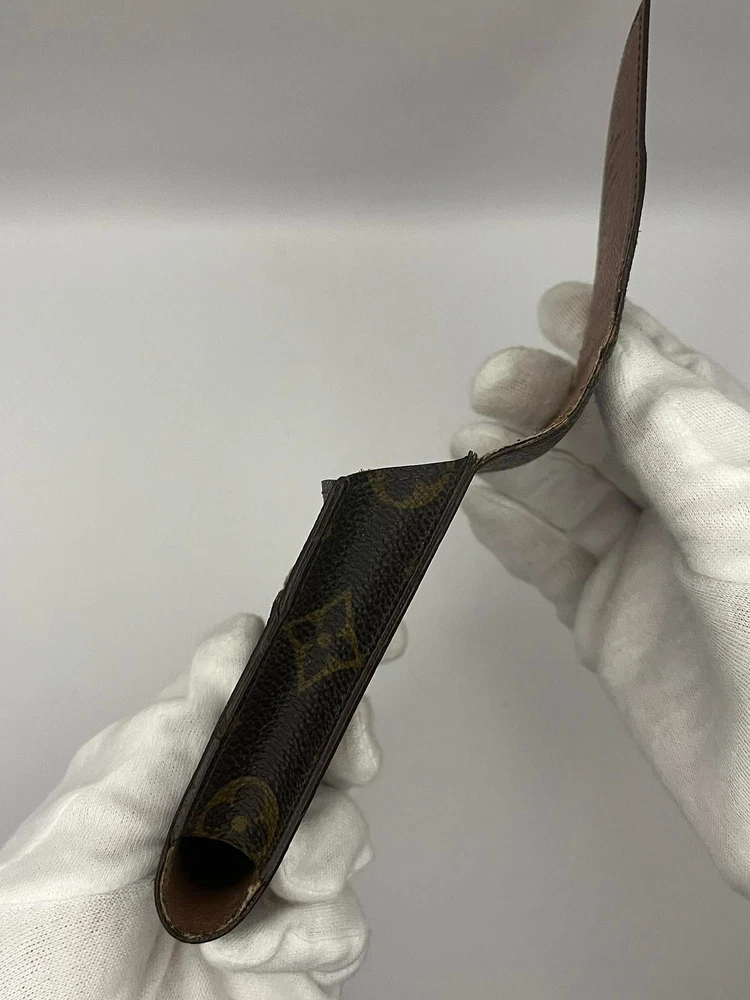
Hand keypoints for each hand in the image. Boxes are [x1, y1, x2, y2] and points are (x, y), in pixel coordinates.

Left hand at [0, 611, 406, 998]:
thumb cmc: (36, 940)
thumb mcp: (94, 814)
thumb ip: (169, 736)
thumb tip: (231, 663)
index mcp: (180, 765)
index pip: (253, 686)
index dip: (300, 657)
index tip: (336, 649)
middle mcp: (230, 815)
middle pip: (322, 746)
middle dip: (342, 750)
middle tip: (340, 762)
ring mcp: (265, 881)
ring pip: (347, 832)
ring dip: (317, 854)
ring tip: (256, 886)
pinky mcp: (292, 952)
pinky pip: (344, 924)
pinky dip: (302, 938)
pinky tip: (246, 948)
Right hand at [451, 281, 749, 896]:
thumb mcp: (739, 519)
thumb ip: (679, 431)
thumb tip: (619, 341)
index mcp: (733, 468)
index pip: (668, 384)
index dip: (612, 341)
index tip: (555, 308)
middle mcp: (688, 507)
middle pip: (604, 433)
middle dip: (547, 399)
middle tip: (491, 386)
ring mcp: (644, 565)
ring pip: (568, 492)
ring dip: (517, 461)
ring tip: (469, 443)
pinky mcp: (607, 622)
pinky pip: (550, 561)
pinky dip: (513, 530)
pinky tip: (479, 505)